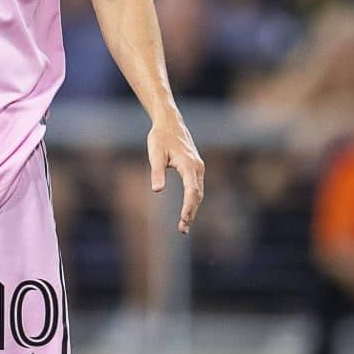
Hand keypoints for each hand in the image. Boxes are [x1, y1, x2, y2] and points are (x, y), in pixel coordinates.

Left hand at [148, 116, 205, 234]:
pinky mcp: (196, 168)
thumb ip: (157, 172)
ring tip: (184, 226)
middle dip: (191, 213)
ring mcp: (198, 168)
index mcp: (188, 164)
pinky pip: (196, 188)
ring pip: (198, 192)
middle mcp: (197, 167)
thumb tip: (157, 190)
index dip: (188, 207)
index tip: (184, 220)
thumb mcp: (155, 154)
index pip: (192, 191)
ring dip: (193, 209)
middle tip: (182, 229)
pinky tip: (187, 211)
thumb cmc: (160, 138)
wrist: (170, 123)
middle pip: (197, 195)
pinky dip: (193, 201)